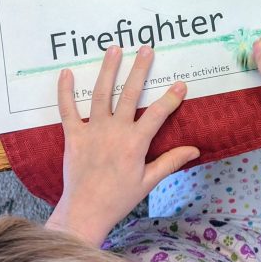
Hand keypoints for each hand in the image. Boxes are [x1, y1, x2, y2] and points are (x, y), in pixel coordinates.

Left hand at [45, 45, 199, 244]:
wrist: (84, 212)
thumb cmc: (119, 198)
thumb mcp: (148, 182)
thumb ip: (171, 161)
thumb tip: (195, 149)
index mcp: (135, 143)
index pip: (157, 114)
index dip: (170, 98)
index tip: (180, 84)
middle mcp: (114, 131)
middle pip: (129, 94)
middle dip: (139, 70)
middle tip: (146, 49)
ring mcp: (92, 131)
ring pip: (101, 94)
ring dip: (108, 70)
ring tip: (114, 49)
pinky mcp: (73, 135)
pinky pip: (67, 109)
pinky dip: (65, 91)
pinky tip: (66, 72)